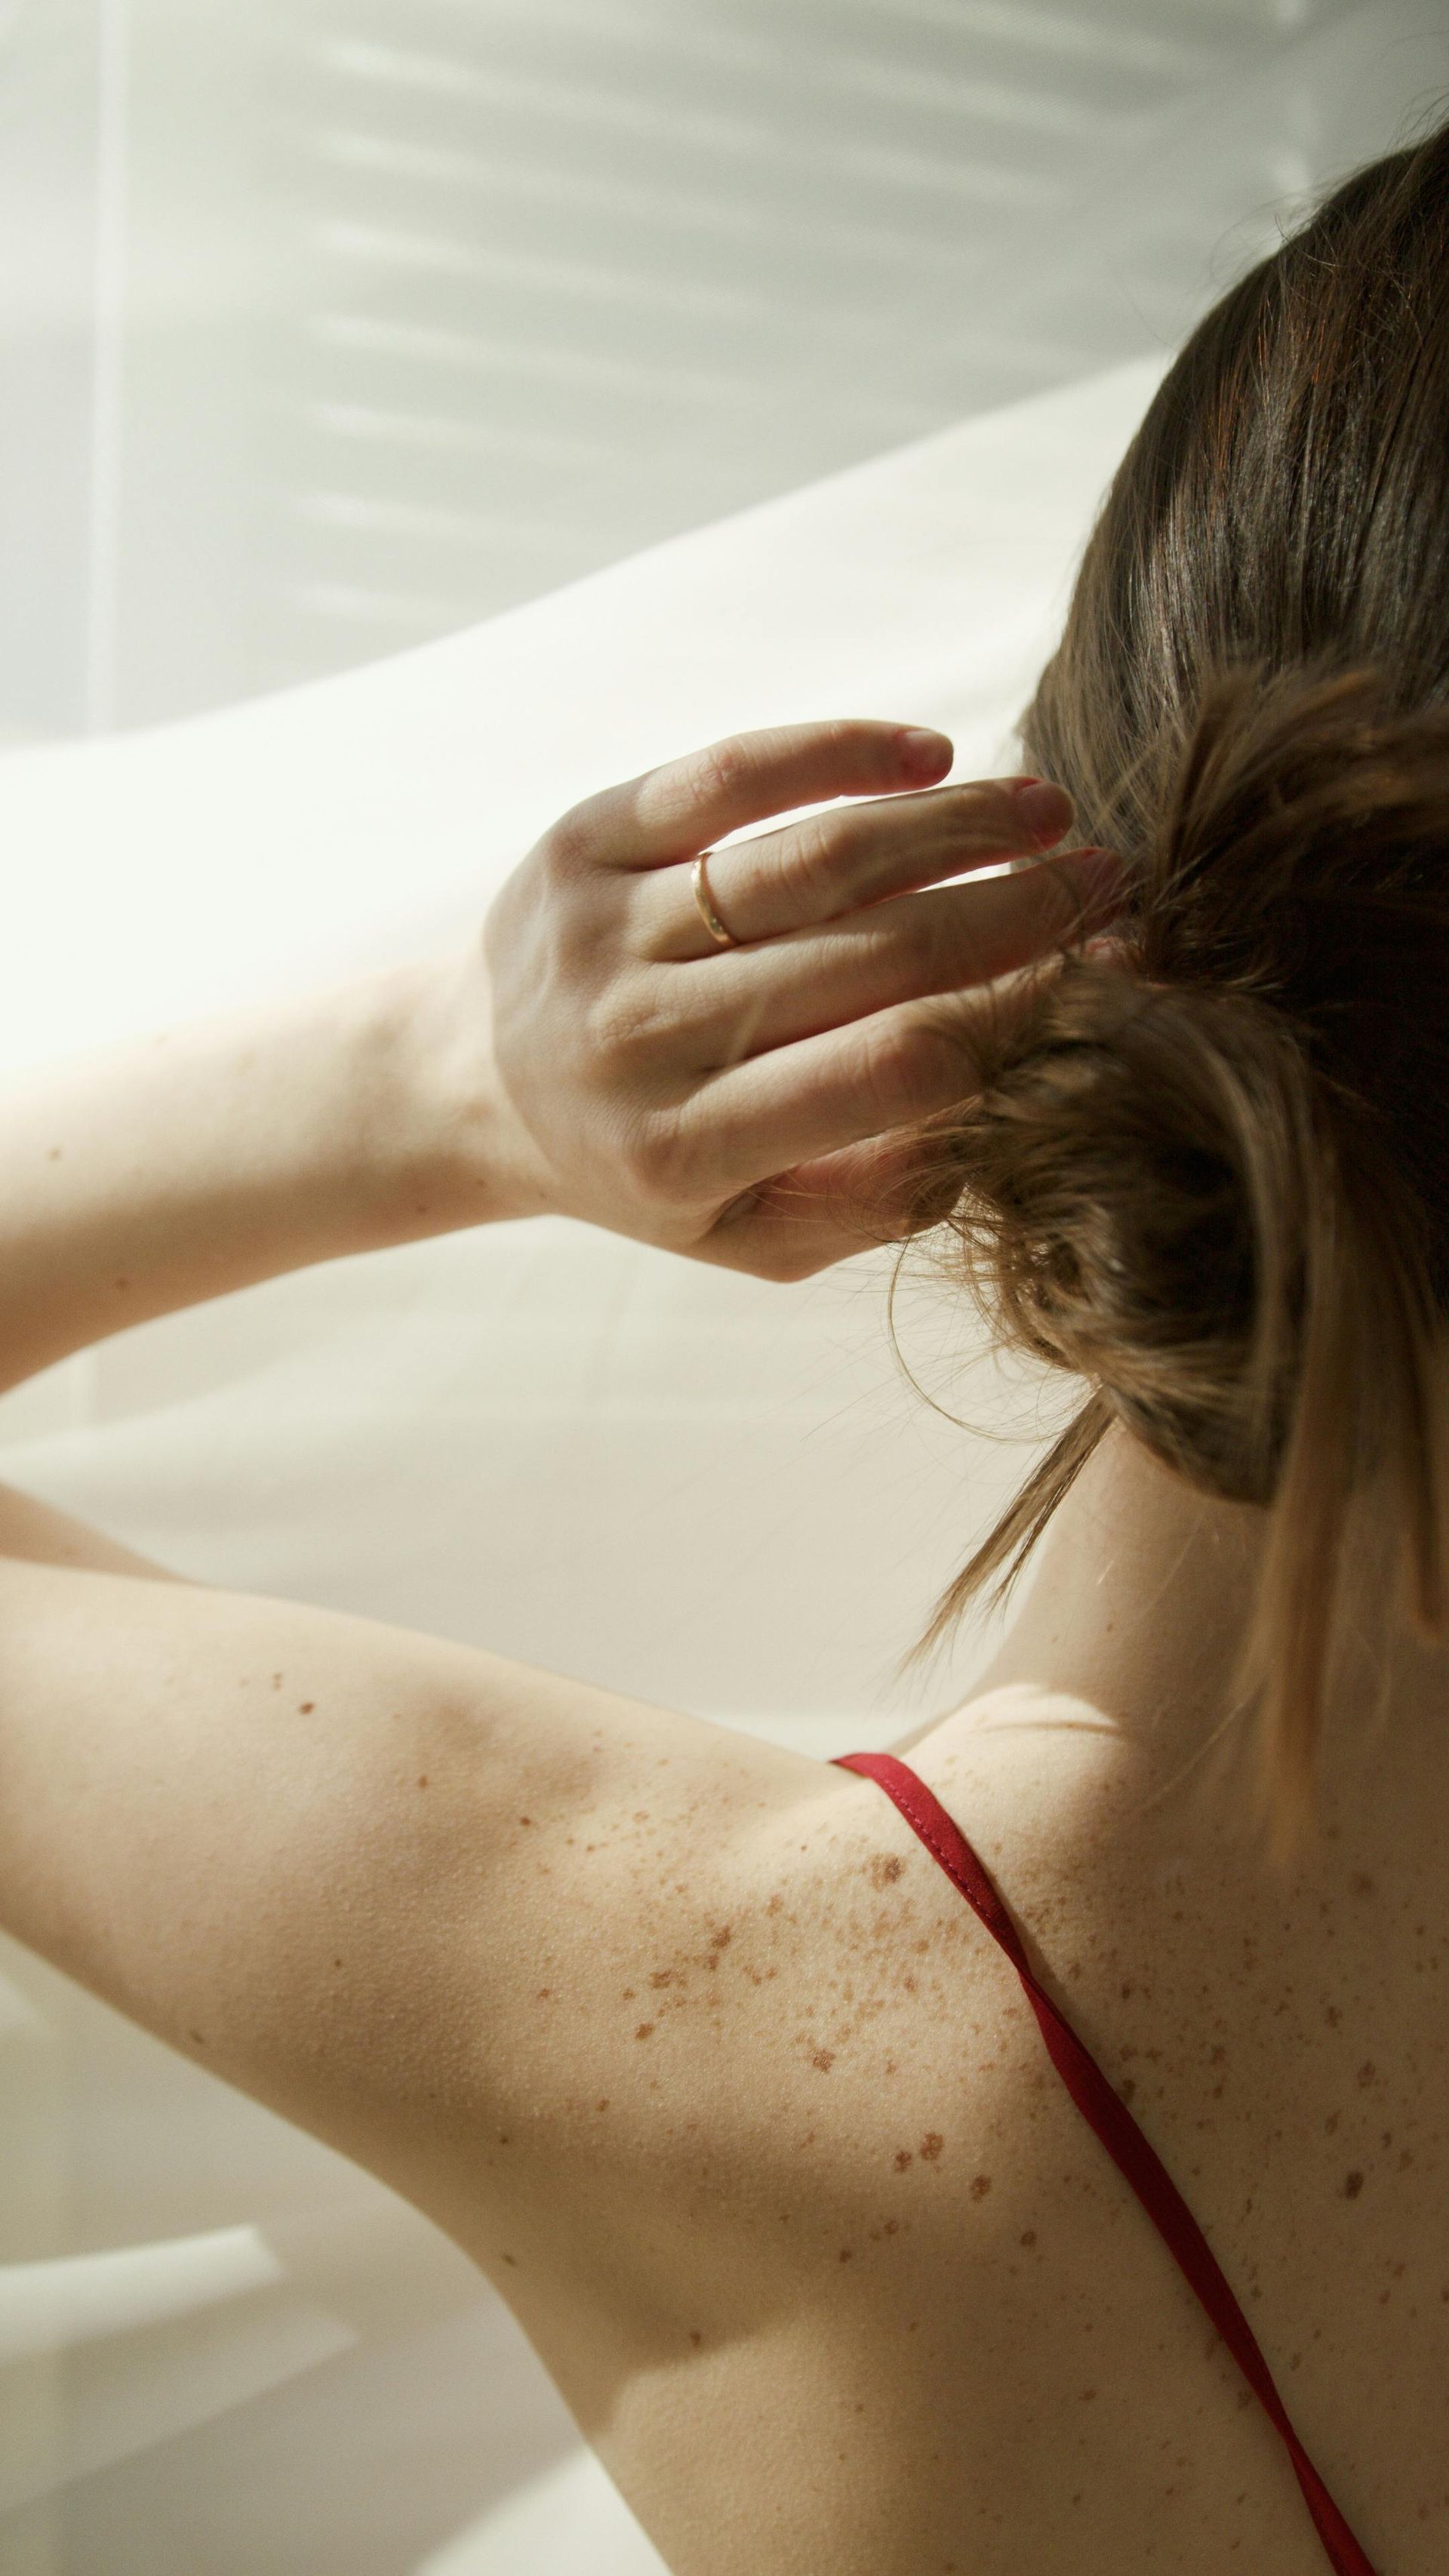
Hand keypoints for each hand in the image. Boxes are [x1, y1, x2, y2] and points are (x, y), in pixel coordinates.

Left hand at [478, 719, 1118, 1279]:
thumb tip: (1013, 1113)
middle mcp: (637, 1041)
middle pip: (871, 956)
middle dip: (1016, 911)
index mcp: (686, 1152)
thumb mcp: (753, 1233)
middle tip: (1111, 880)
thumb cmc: (648, 1167)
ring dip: (953, 824)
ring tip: (1047, 812)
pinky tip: (929, 755)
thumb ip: (877, 1199)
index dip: (1018, 1016)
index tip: (1106, 976)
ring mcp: (605, 931)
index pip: (891, 1071)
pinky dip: (837, 750)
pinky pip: (728, 776)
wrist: (471, 1085)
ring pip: (812, 858)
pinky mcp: (583, 839)